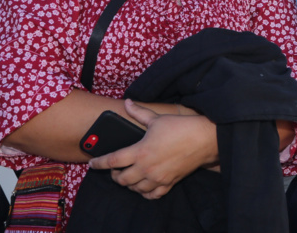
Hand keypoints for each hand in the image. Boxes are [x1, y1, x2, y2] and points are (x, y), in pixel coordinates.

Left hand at [89, 99, 217, 199]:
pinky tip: (144, 186)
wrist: (203, 139)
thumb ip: (139, 112)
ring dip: (128, 184)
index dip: (99, 163)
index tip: (92, 164)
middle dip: (114, 175)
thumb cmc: (180, 127)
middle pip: (121, 179)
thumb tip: (128, 102)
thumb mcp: (156, 119)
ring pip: (134, 189)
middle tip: (114, 169)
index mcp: (140, 151)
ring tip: (128, 176)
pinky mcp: (169, 183)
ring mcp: (157, 178)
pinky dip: (145, 192)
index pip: (112, 160)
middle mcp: (146, 167)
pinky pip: (152, 195)